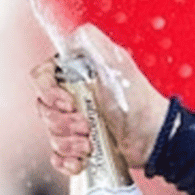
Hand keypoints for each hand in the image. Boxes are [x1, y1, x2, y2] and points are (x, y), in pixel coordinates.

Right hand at [31, 23, 167, 173]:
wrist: (154, 137)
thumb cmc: (139, 100)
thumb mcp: (117, 64)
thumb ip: (93, 43)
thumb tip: (75, 33)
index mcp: (75, 75)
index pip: (40, 78)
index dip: (48, 92)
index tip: (68, 103)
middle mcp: (71, 97)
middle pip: (43, 108)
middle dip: (63, 121)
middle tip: (87, 126)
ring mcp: (74, 123)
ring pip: (50, 133)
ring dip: (68, 142)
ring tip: (91, 144)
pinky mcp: (79, 146)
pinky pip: (57, 156)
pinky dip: (66, 160)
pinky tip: (80, 162)